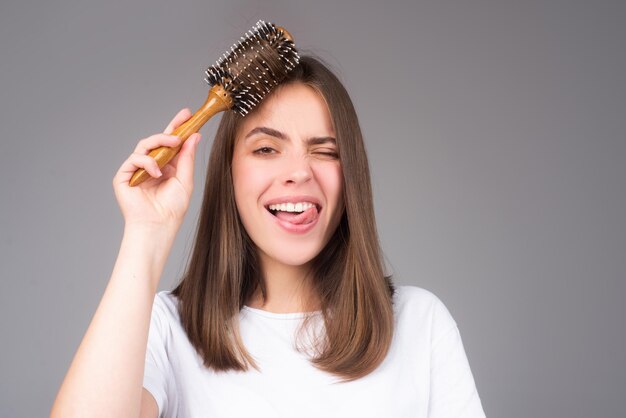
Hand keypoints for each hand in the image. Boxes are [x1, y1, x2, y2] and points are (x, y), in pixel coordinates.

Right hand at [112, 108, 201, 229]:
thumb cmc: (172, 208)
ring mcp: (137, 170)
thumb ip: (187, 158)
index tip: (187, 114)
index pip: (171, 144)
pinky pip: (134, 159)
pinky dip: (147, 162)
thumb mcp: (185, 180)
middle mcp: (151, 166)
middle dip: (169, 130)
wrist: (158, 225)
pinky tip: (157, 173)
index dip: (177, 128)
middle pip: (157, 141)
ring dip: (160, 142)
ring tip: (173, 145)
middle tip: (181, 124)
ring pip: (145, 145)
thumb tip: (194, 136)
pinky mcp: (124, 176)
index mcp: (167, 167)